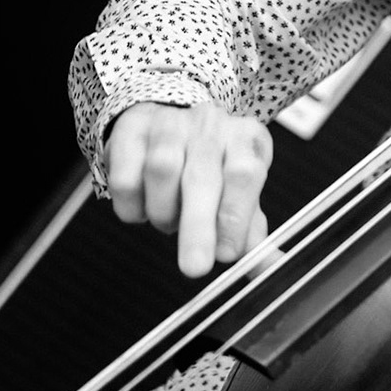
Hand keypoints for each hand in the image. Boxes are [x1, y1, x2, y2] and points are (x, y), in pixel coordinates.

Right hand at [106, 101, 272, 277]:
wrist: (167, 127)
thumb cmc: (210, 166)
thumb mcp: (238, 193)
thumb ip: (250, 231)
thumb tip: (265, 267)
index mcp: (245, 138)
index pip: (245, 174)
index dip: (235, 216)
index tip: (227, 254)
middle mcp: (210, 125)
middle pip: (202, 177)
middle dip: (198, 228)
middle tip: (195, 267)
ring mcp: (168, 123)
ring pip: (161, 172)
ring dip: (164, 212)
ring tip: (170, 220)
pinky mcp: (130, 130)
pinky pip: (125, 178)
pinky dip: (133, 206)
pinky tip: (145, 205)